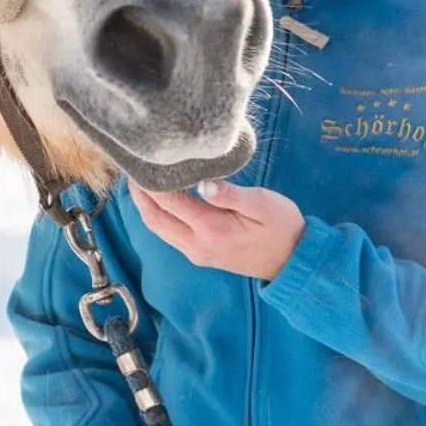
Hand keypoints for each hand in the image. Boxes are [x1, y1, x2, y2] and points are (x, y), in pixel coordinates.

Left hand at [132, 179, 304, 280]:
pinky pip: (170, 234)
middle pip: (155, 220)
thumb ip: (231, 194)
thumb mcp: (263, 205)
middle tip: (131, 171)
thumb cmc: (283, 228)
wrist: (294, 261)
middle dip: (140, 196)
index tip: (140, 164)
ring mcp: (197, 253)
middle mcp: (197, 245)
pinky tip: (160, 199)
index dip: (151, 184)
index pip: (169, 203)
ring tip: (140, 182)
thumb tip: (203, 183)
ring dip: (146, 207)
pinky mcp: (201, 254)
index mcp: (211, 230)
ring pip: (159, 229)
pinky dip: (159, 215)